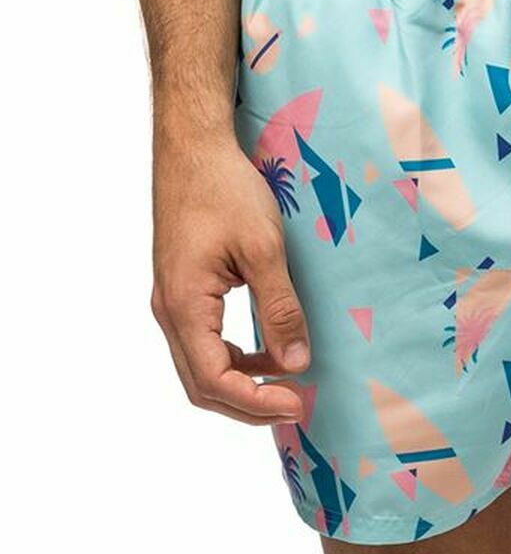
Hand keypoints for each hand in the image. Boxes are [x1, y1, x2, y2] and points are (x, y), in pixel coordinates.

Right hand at [150, 133, 309, 423]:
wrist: (194, 149)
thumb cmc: (225, 190)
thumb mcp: (264, 248)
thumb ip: (280, 307)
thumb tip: (297, 362)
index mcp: (184, 306)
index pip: (213, 380)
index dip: (256, 402)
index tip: (298, 404)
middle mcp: (169, 311)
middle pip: (201, 383)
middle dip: (249, 403)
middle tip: (297, 405)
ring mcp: (173, 300)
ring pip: (200, 364)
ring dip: (242, 382)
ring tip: (287, 383)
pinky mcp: (183, 288)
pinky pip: (203, 339)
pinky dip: (234, 356)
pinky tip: (267, 349)